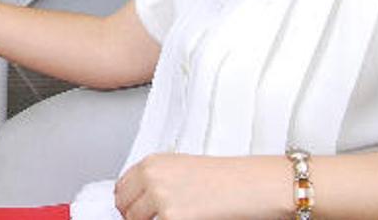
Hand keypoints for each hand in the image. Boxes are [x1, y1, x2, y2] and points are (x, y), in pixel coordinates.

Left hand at [114, 153, 291, 219]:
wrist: (257, 185)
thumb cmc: (230, 178)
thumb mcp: (183, 169)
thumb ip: (157, 181)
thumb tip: (140, 199)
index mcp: (152, 163)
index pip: (121, 189)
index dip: (129, 203)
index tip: (136, 209)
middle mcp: (152, 178)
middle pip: (125, 209)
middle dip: (138, 217)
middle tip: (158, 217)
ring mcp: (160, 199)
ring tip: (177, 217)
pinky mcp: (173, 218)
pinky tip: (188, 219)